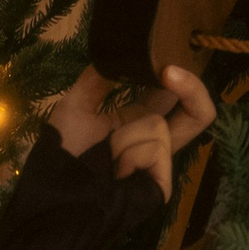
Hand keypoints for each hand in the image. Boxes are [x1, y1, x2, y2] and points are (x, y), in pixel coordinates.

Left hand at [42, 62, 216, 195]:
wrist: (53, 196)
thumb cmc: (63, 154)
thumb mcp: (75, 107)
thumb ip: (98, 79)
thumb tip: (117, 54)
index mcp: (136, 121)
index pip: (169, 96)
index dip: (177, 76)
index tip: (166, 58)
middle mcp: (154, 140)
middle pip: (195, 112)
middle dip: (192, 88)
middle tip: (171, 72)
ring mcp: (160, 163)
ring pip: (159, 127)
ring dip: (125, 137)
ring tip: (106, 157)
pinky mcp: (162, 183)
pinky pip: (155, 149)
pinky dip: (130, 155)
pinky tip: (116, 172)